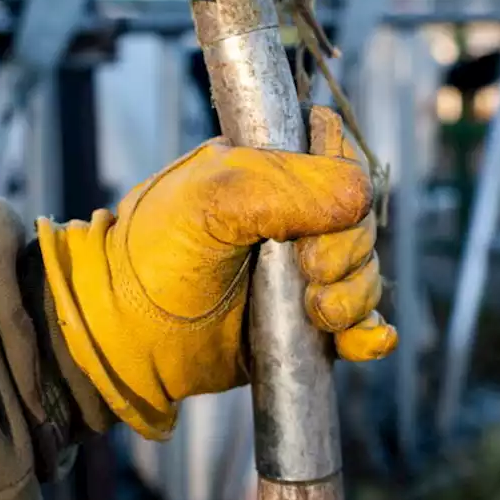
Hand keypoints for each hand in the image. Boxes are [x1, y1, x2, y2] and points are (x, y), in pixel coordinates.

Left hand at [37, 106, 396, 439]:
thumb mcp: (208, 201)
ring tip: (318, 314)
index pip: (339, 158)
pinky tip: (360, 341)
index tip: (314, 219)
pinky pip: (363, 326)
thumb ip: (281, 187)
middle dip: (347, 250)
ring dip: (356, 296)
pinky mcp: (305, 326)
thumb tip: (356, 198)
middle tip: (307, 271)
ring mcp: (302, 273)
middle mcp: (292, 218)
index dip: (343, 187)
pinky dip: (370, 335)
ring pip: (366, 274)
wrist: (129, 337)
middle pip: (361, 220)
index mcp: (270, 170)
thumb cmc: (155, 256)